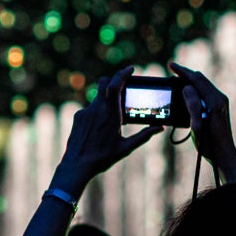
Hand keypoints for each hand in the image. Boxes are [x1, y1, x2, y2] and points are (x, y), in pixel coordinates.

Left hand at [54, 67, 162, 193]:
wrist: (76, 166)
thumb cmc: (102, 158)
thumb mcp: (126, 148)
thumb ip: (144, 136)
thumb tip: (159, 128)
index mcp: (110, 114)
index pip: (115, 86)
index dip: (122, 74)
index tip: (130, 69)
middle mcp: (96, 110)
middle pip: (104, 84)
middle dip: (114, 81)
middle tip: (123, 84)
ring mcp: (85, 112)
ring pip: (97, 97)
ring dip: (106, 98)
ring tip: (114, 111)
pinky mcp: (78, 117)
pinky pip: (89, 108)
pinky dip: (97, 110)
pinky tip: (100, 124)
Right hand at [171, 62, 235, 183]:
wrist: (223, 154)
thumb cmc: (209, 143)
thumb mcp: (197, 124)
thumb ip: (193, 104)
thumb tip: (186, 86)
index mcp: (215, 101)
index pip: (197, 80)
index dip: (183, 72)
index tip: (171, 65)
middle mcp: (220, 99)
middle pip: (201, 80)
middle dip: (186, 74)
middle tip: (172, 71)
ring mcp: (220, 103)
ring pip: (203, 85)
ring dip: (190, 81)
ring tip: (176, 79)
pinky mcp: (218, 108)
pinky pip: (204, 92)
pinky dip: (194, 88)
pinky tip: (186, 92)